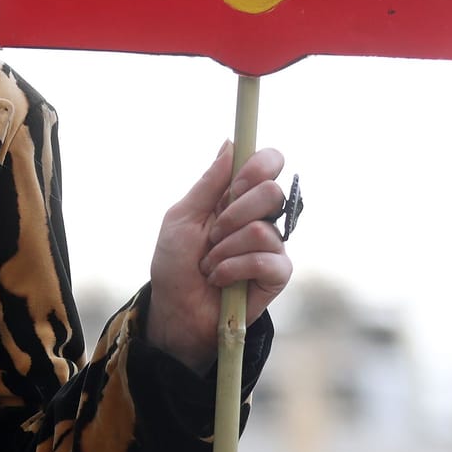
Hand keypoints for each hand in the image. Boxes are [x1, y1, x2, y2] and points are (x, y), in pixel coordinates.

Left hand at [144, 142, 293, 373]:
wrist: (176, 309)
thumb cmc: (175, 262)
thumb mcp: (182, 217)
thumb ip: (208, 183)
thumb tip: (231, 143)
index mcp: (236, 196)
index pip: (268, 162)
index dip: (259, 166)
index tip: (235, 184)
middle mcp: (258, 216)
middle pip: (272, 192)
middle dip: (235, 213)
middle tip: (213, 232)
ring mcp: (271, 245)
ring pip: (264, 230)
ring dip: (226, 249)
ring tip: (209, 263)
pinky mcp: (277, 275)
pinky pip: (269, 260)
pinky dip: (235, 268)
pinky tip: (221, 279)